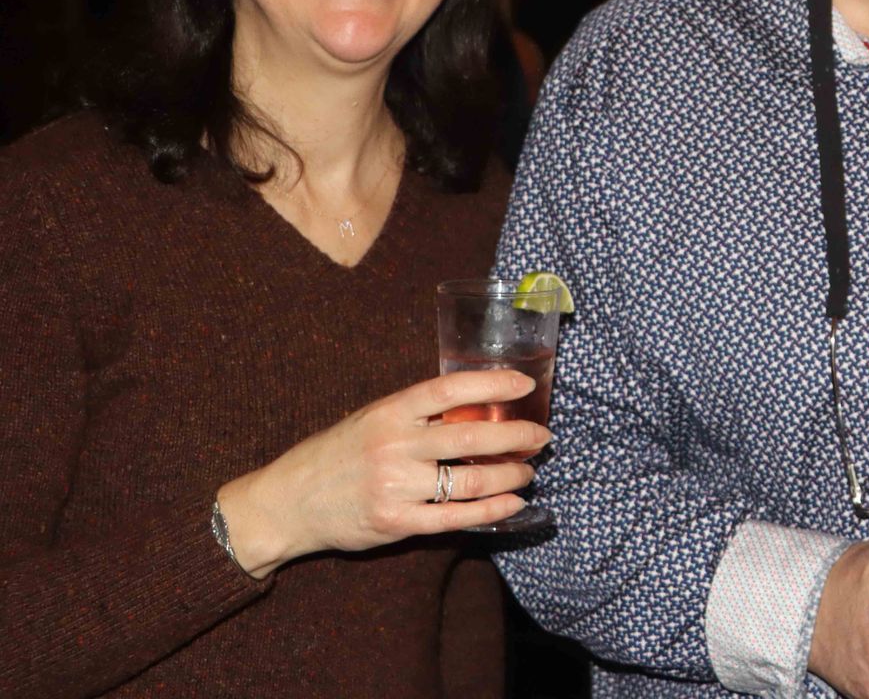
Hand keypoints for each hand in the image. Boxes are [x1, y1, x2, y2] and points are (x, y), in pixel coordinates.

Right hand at [215, 369, 550, 577]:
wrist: (287, 502)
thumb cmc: (336, 454)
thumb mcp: (372, 418)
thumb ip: (417, 414)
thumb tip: (478, 408)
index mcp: (389, 411)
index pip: (451, 389)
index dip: (493, 385)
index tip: (525, 386)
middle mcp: (394, 445)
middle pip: (471, 437)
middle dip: (516, 436)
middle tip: (541, 436)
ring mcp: (395, 485)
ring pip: (470, 480)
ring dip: (510, 474)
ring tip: (527, 470)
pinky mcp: (395, 522)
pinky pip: (456, 518)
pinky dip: (492, 510)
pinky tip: (513, 503)